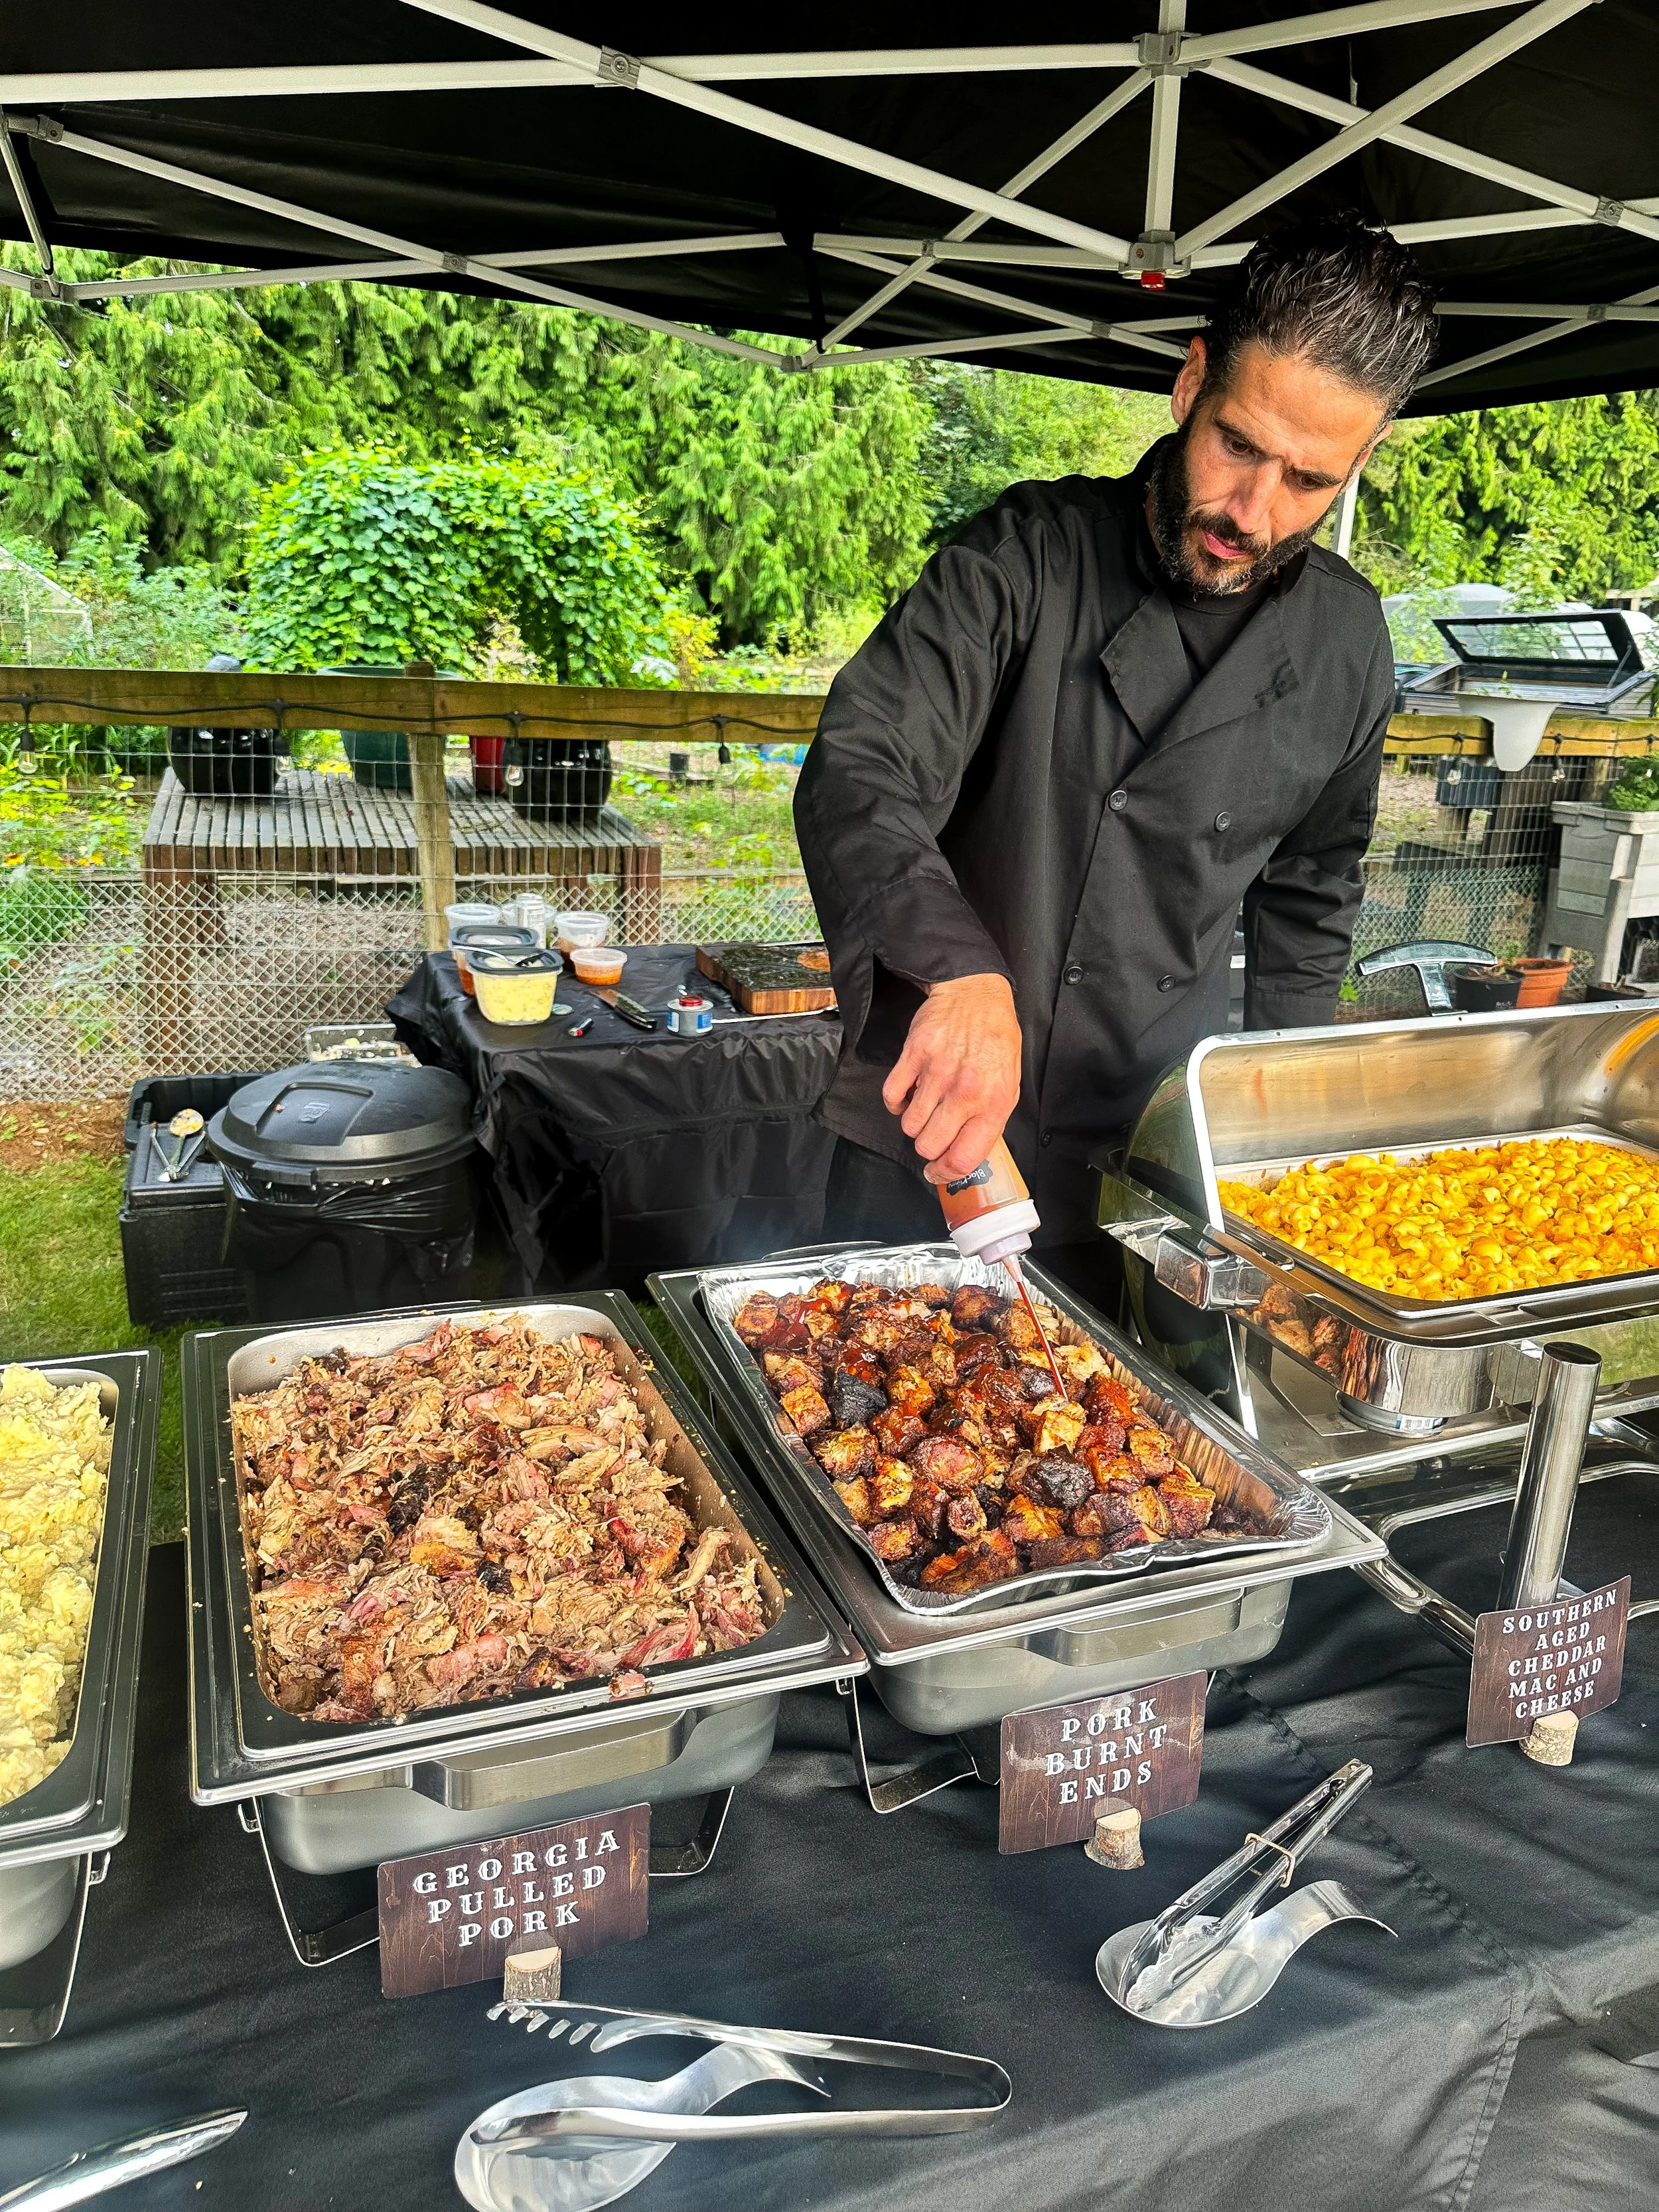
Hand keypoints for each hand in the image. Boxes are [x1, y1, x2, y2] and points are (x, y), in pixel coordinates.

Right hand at [881, 973, 1021, 1183]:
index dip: (946, 1173)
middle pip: (929, 1145)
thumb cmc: (995, 1040)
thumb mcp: (1009, 1084)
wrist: (975, 994)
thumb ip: (989, 1120)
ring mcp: (937, 1074)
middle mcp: (965, 1093)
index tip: (937, 1172)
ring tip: (924, 1108)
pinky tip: (907, 1094)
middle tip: (932, 1134)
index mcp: (993, 1104)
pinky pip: (891, 1096)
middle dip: (927, 1147)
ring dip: (913, 1123)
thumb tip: (967, 1152)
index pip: (963, 1158)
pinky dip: (895, 1102)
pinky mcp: (913, 1056)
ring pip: (909, 1125)